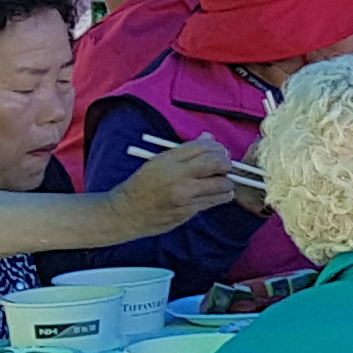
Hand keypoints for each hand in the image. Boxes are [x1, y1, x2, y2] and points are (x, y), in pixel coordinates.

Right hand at [107, 135, 236, 236]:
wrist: (126, 213)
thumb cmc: (141, 185)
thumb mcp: (157, 162)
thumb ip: (185, 151)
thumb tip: (208, 138)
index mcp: (167, 160)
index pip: (203, 147)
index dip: (216, 147)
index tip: (219, 151)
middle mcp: (178, 177)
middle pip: (217, 163)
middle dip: (226, 163)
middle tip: (225, 165)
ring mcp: (184, 196)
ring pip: (222, 185)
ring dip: (227, 182)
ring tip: (223, 181)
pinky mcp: (188, 212)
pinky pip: (214, 201)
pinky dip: (221, 196)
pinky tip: (219, 194)